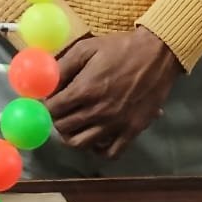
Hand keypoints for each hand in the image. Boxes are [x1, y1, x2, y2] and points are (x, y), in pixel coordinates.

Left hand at [46, 28, 180, 158]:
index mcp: (85, 89)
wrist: (158, 55)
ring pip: (81, 144)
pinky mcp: (132, 131)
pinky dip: (98, 149)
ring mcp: (116, 124)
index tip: (50, 100)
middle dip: (57, 119)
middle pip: (63, 128)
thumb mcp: (86, 48)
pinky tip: (96, 135)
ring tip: (75, 124)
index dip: (46, 105)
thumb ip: (62, 67)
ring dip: (72, 135)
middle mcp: (98, 111)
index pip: (52, 110)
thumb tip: (43, 83)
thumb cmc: (120, 48)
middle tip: (61, 111)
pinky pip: (110, 153)